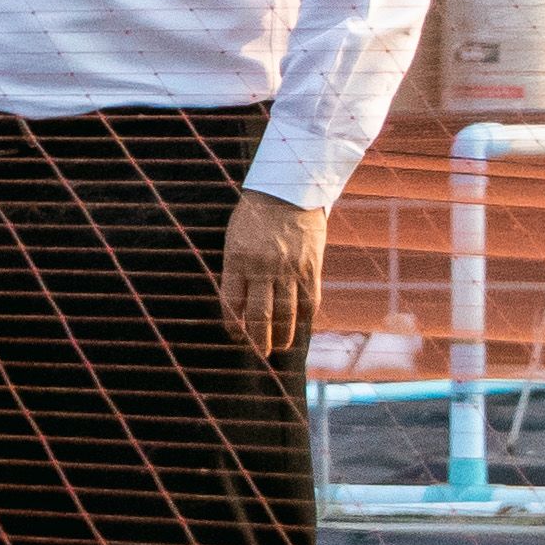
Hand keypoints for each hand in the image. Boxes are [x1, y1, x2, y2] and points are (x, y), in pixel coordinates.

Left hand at [218, 193, 326, 361]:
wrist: (289, 190)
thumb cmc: (255, 215)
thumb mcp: (235, 238)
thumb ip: (236, 270)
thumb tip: (238, 306)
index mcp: (237, 259)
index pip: (232, 302)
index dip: (234, 325)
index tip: (235, 336)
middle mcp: (263, 267)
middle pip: (260, 315)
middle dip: (259, 340)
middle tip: (260, 353)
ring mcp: (289, 268)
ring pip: (286, 313)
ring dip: (283, 335)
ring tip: (280, 347)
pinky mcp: (311, 267)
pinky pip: (309, 300)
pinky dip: (305, 318)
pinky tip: (301, 327)